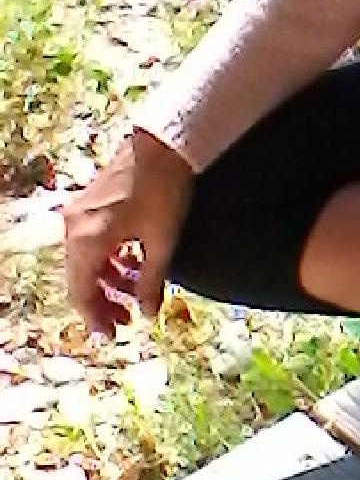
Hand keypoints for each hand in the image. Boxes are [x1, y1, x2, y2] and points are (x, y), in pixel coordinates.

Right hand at [62, 128, 194, 337]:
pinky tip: (130, 267)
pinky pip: (91, 242)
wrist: (163, 143)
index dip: (96, 318)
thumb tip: (147, 313)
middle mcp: (75, 228)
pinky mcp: (89, 204)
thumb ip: (152, 281)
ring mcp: (79, 213)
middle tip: (125, 322)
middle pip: (80, 278)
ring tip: (132, 298)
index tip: (113, 336)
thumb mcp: (162, 242)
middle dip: (102, 303)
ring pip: (86, 261)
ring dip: (106, 281)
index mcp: (88, 240)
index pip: (81, 292)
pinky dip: (108, 260)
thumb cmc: (164, 191)